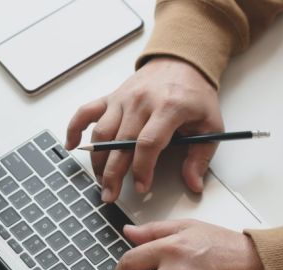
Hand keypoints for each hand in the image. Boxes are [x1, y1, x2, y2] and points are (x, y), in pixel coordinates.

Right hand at [65, 57, 223, 201]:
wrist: (182, 62)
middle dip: (113, 174)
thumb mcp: (210, 125)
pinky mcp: (112, 97)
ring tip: (101, 181)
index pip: (148, 143)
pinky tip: (72, 145)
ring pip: (102, 132)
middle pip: (120, 142)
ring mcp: (123, 99)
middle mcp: (142, 102)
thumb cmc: (195, 95)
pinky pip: (86, 112)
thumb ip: (201, 157)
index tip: (142, 187)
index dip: (142, 169)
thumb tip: (193, 184)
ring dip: (97, 160)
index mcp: (169, 108)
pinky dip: (74, 128)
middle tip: (111, 195)